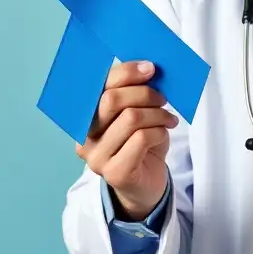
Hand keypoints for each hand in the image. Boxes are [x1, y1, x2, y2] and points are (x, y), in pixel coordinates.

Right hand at [75, 60, 176, 221]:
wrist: (146, 185)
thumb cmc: (141, 144)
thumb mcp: (136, 113)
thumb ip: (134, 93)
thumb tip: (148, 67)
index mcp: (85, 116)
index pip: (99, 86)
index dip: (125, 73)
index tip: (150, 68)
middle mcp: (84, 136)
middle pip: (112, 100)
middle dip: (144, 93)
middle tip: (163, 98)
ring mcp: (96, 157)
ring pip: (130, 118)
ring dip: (157, 114)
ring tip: (168, 118)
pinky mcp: (114, 173)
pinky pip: (141, 138)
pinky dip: (158, 131)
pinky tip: (163, 134)